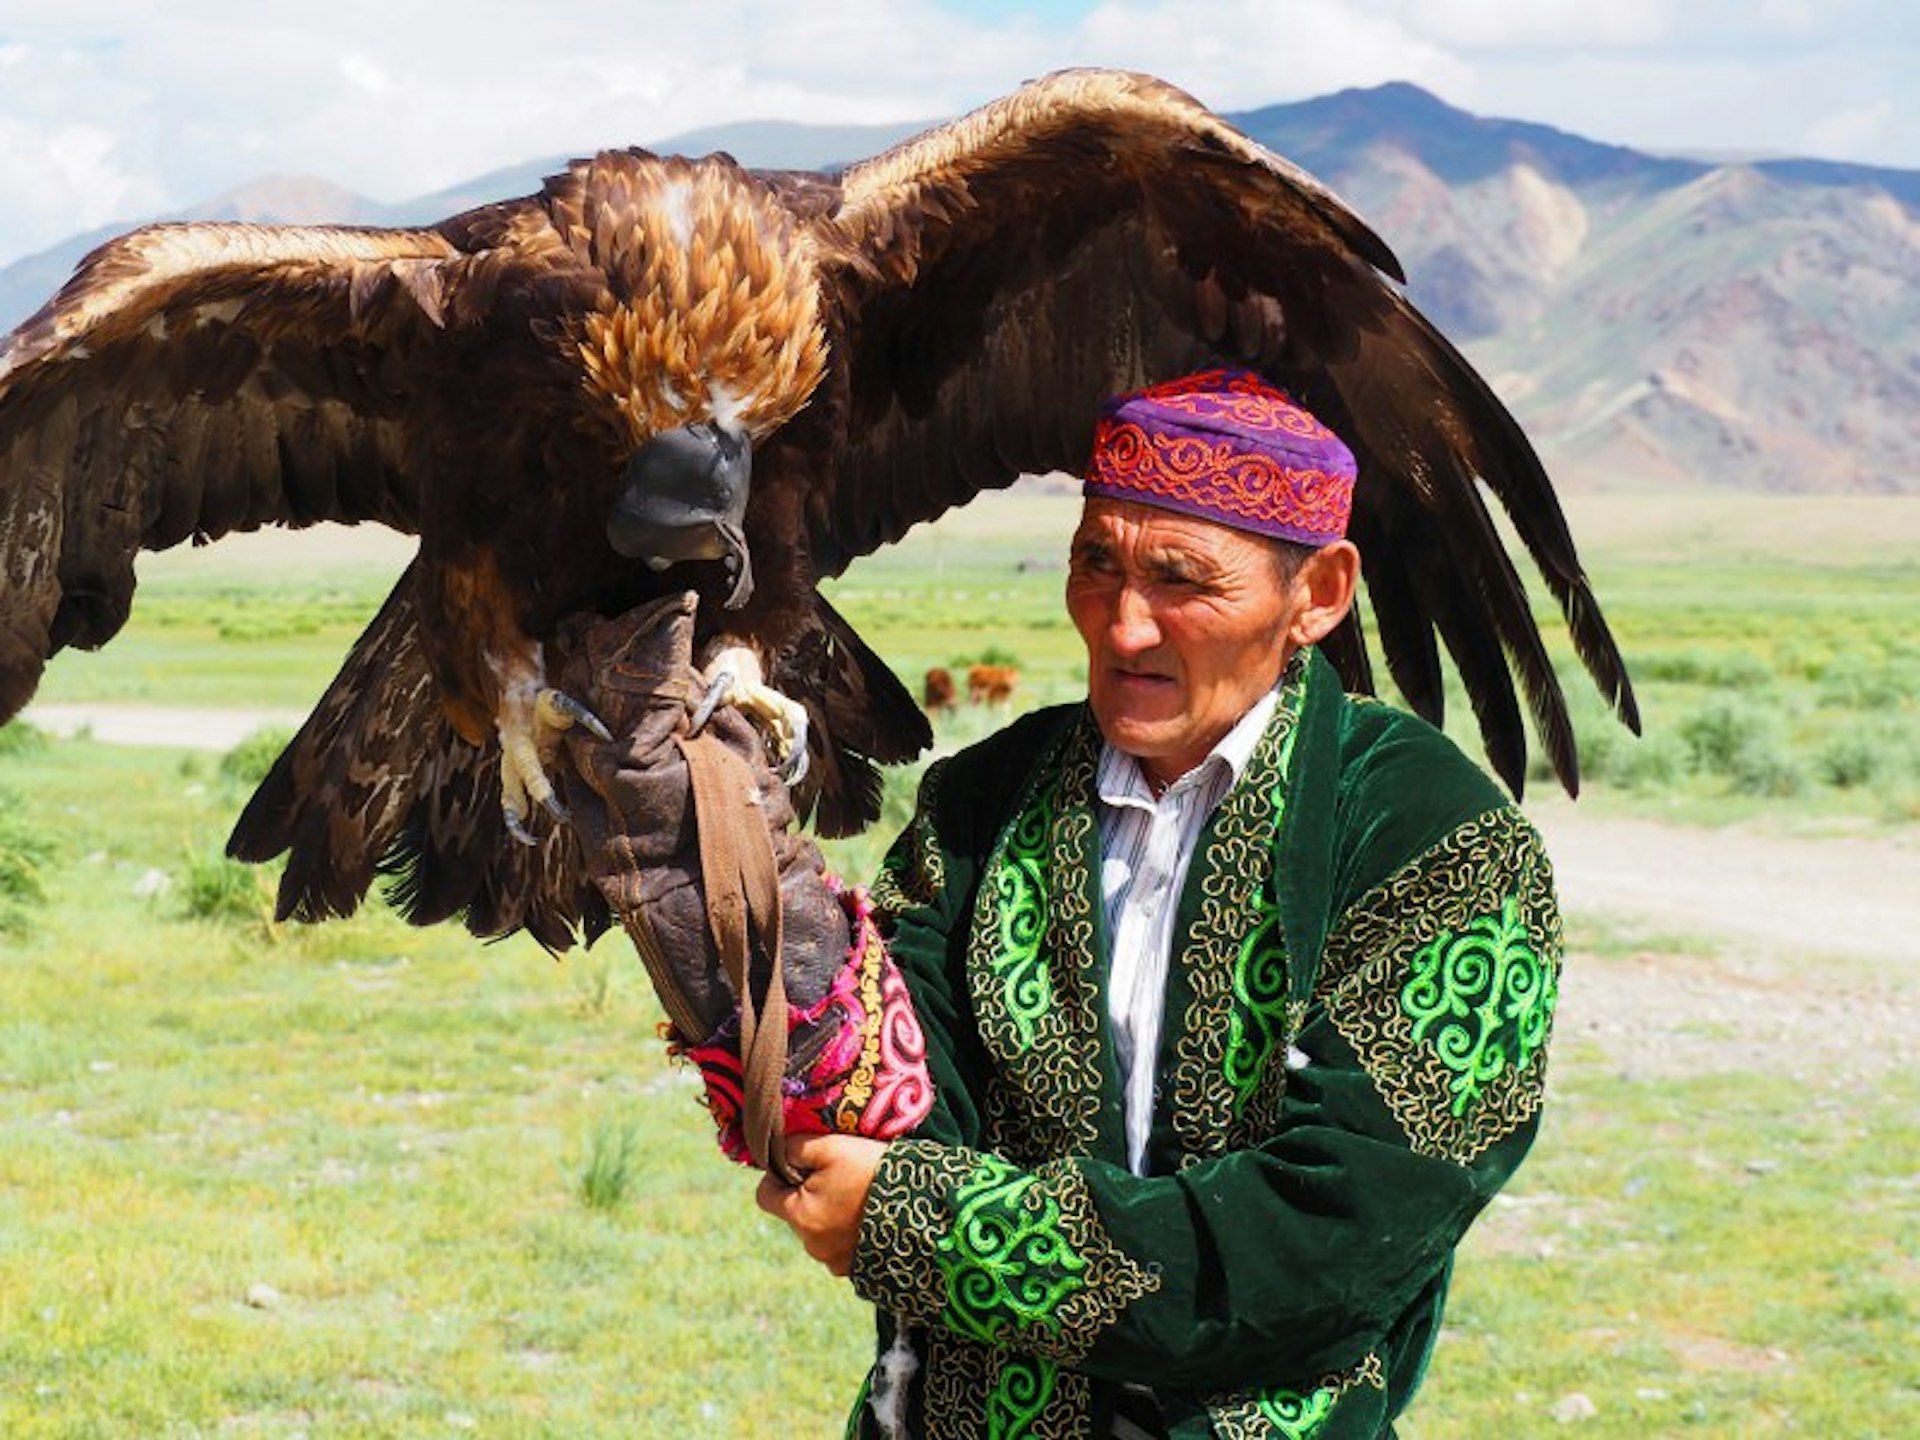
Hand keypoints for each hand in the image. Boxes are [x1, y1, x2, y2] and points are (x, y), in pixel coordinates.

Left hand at [755, 1133, 886, 1276]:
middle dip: (807, 1195)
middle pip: (794, 1213)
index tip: (800, 1165)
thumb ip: (795, 1147)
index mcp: (800, 1215)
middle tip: (838, 1177)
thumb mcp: (831, 1147)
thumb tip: (777, 1151)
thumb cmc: (871, 1171)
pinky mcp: (856, 1270)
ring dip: (828, 1215)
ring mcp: (835, 1262)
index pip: (764, 1196)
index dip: (777, 1176)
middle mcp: (812, 1245)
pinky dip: (847, 1234)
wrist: (923, 1204)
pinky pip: (839, 1248)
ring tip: (858, 1197)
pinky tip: (868, 1218)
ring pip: (817, 1231)